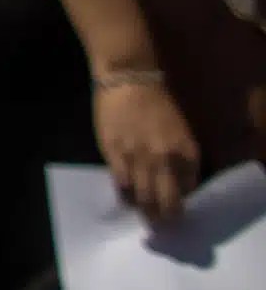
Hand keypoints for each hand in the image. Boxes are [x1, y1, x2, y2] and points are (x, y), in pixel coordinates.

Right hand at [94, 79, 198, 223]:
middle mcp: (166, 160)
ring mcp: (139, 158)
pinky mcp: (115, 153)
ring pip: (144, 199)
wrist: (128, 80)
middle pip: (168, 202)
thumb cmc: (156, 103)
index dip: (181, 202)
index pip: (188, 191)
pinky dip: (125, 195)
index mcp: (186, 153)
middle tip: (159, 223)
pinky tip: (125, 196)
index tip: (173, 205)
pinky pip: (122, 185)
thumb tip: (172, 183)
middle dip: (164, 218)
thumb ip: (179, 158)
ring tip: (143, 215)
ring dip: (144, 211)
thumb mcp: (180, 131)